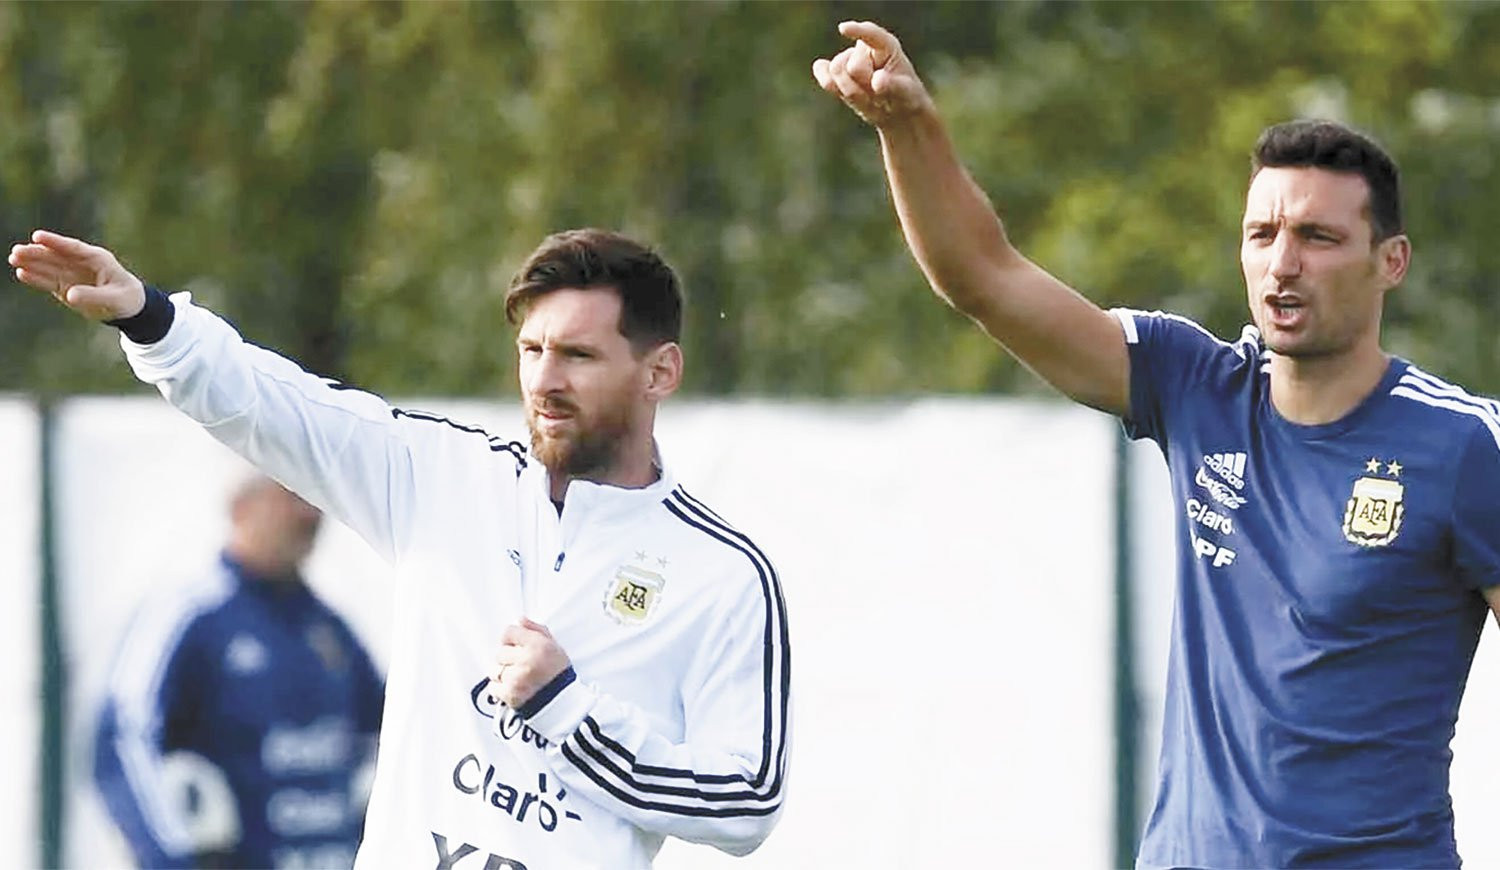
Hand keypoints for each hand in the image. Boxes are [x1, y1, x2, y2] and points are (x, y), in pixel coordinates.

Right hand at [9, 229, 146, 321]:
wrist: (128, 308)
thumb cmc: (126, 299)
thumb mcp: (114, 299)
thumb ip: (93, 296)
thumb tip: (69, 295)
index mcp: (97, 259)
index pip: (74, 248)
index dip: (56, 242)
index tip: (37, 236)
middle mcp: (81, 264)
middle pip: (56, 255)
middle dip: (37, 253)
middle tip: (17, 251)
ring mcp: (72, 274)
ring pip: (49, 266)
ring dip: (32, 262)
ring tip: (13, 258)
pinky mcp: (66, 287)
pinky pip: (48, 281)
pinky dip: (36, 278)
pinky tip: (22, 273)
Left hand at [492, 617, 571, 709]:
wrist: (562, 702)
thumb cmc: (559, 674)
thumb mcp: (554, 646)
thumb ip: (536, 630)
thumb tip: (520, 620)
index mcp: (538, 645)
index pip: (508, 632)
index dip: (511, 639)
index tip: (515, 645)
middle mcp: (526, 660)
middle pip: (500, 652)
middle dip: (508, 658)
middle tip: (520, 665)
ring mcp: (516, 678)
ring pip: (494, 669)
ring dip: (502, 673)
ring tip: (517, 677)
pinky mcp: (509, 695)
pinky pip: (492, 687)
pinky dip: (499, 688)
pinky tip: (513, 687)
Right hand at [812, 20, 932, 127]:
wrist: (895, 111)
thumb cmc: (907, 98)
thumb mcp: (907, 94)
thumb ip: (893, 86)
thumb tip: (876, 80)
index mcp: (886, 46)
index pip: (871, 35)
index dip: (857, 31)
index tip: (843, 29)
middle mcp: (865, 49)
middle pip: (852, 65)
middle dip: (863, 85)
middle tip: (879, 95)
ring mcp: (848, 61)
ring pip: (836, 71)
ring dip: (853, 92)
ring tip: (869, 98)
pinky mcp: (836, 76)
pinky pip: (825, 76)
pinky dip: (827, 81)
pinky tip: (833, 86)